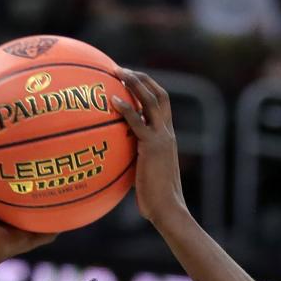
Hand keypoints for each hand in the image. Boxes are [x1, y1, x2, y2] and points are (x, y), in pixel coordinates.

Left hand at [112, 70, 186, 226]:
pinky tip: (112, 100)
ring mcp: (161, 138)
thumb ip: (137, 163)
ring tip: (117, 73)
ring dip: (134, 83)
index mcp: (168, 138)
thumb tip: (118, 164)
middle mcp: (167, 133)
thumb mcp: (146, 176)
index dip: (149, 89)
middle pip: (159, 95)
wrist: (168, 209)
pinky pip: (137, 121)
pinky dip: (125, 108)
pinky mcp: (152, 146)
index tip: (132, 81)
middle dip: (142, 79)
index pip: (162, 105)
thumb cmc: (156, 202)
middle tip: (122, 70)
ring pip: (151, 100)